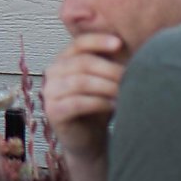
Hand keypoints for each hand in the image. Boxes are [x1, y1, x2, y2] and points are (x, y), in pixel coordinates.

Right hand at [42, 32, 126, 159]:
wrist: (89, 139)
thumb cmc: (99, 105)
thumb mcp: (106, 80)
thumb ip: (111, 62)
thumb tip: (127, 44)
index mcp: (63, 60)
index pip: (79, 43)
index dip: (99, 41)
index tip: (119, 44)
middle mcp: (52, 72)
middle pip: (82, 62)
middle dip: (110, 69)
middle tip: (131, 76)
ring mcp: (49, 92)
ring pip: (80, 82)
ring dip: (107, 86)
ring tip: (124, 92)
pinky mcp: (53, 112)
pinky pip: (77, 102)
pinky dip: (100, 102)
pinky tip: (115, 106)